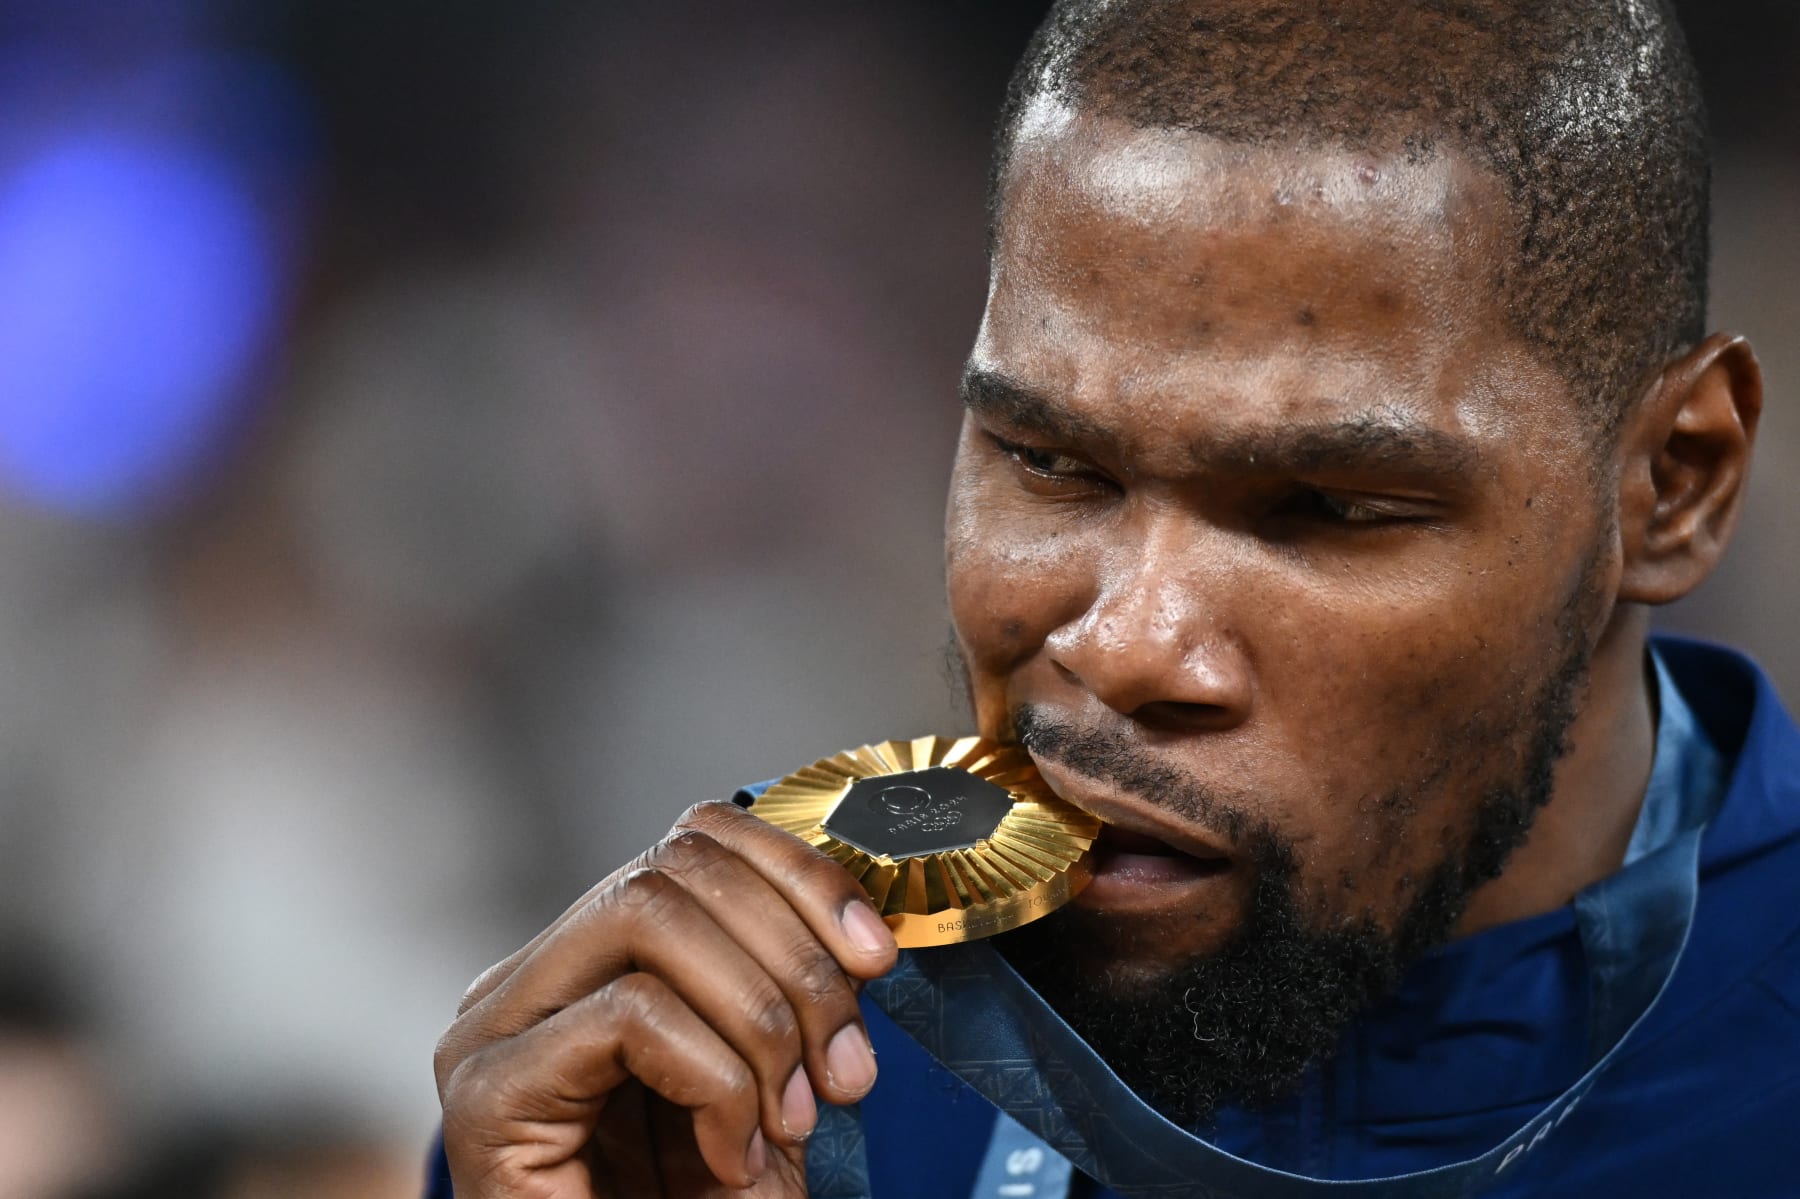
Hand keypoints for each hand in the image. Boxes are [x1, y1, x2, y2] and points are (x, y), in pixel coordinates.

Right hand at [434, 800, 898, 1196]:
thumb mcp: (771, 1084)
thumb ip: (791, 992)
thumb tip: (858, 925)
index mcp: (593, 963)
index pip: (696, 838)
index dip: (800, 874)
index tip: (875, 955)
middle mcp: (530, 981)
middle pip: (676, 864)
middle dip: (795, 956)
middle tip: (846, 1069)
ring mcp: (496, 1033)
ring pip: (648, 914)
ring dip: (760, 1014)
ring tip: (792, 1119)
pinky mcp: (488, 1096)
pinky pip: (631, 1013)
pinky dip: (715, 1080)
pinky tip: (731, 1155)